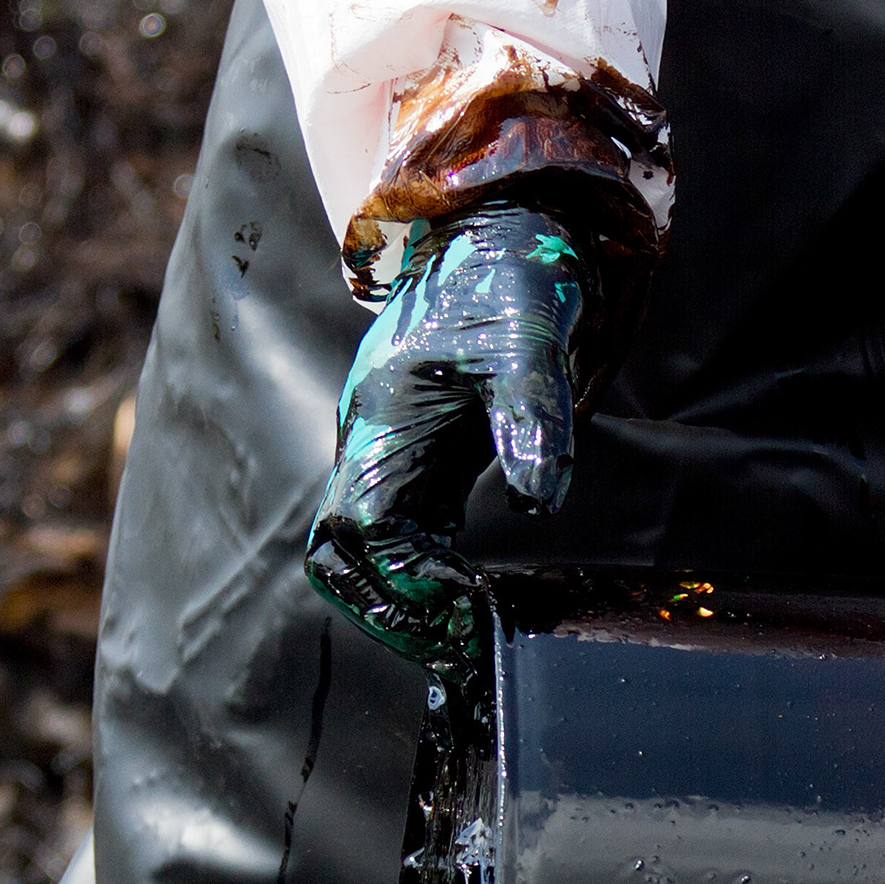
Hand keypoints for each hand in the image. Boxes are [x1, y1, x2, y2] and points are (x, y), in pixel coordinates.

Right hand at [304, 203, 603, 673]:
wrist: (500, 235)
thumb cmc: (508, 280)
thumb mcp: (528, 342)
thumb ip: (532, 417)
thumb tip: (539, 500)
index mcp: (383, 419)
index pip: (365, 525)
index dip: (406, 577)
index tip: (465, 608)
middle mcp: (373, 443)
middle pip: (345, 552)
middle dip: (390, 607)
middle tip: (458, 648)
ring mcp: (392, 453)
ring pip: (365, 551)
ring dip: (402, 600)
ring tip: (464, 639)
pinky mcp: (420, 460)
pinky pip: (400, 535)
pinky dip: (423, 578)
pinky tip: (472, 602)